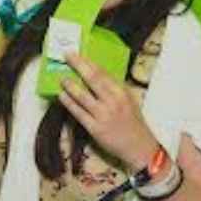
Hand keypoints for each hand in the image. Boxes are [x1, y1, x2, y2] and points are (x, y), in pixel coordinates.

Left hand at [57, 52, 160, 168]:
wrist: (139, 146)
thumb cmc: (133, 122)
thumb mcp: (128, 100)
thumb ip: (114, 88)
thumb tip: (96, 74)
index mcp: (121, 92)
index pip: (102, 72)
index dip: (88, 61)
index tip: (77, 53)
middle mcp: (113, 101)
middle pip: (92, 79)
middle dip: (78, 65)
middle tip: (67, 56)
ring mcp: (103, 115)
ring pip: (82, 96)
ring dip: (70, 85)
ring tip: (61, 78)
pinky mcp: (95, 128)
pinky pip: (78, 112)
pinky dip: (69, 103)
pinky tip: (62, 96)